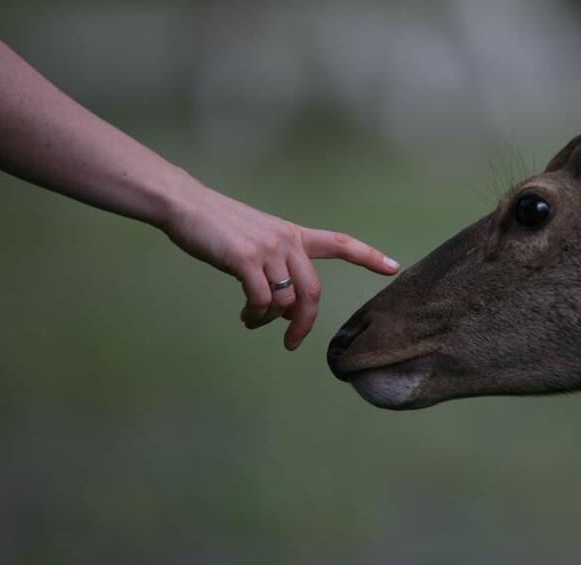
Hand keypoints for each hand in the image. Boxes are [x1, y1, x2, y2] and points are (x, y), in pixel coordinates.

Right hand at [162, 182, 398, 349]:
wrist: (186, 206)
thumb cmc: (218, 226)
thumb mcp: (257, 240)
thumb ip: (277, 268)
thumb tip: (285, 309)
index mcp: (293, 235)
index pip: (340, 243)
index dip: (368, 256)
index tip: (394, 267)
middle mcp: (287, 240)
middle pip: (313, 291)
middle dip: (305, 322)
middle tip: (292, 342)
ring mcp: (267, 249)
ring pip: (286, 300)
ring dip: (270, 320)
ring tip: (253, 320)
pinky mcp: (245, 259)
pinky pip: (263, 301)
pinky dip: (256, 315)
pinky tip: (245, 316)